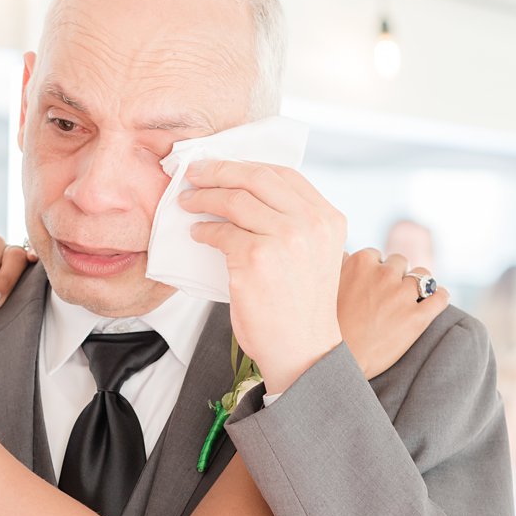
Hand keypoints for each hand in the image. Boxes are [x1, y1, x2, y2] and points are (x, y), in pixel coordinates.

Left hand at [183, 160, 345, 394]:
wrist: (302, 350)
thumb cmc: (299, 306)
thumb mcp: (312, 254)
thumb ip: (291, 222)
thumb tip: (244, 192)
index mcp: (327, 218)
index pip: (284, 173)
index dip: (247, 165)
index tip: (223, 166)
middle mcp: (310, 223)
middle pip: (256, 178)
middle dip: (219, 171)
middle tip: (195, 173)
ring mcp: (284, 239)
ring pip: (234, 201)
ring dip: (204, 197)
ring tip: (188, 201)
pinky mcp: (256, 259)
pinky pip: (220, 232)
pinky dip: (204, 230)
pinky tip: (198, 233)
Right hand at [338, 249, 449, 379]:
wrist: (337, 362)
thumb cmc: (327, 327)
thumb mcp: (327, 288)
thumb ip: (341, 266)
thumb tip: (348, 254)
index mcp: (360, 262)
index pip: (376, 255)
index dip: (375, 270)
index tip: (373, 283)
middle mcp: (383, 274)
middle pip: (400, 262)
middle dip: (396, 276)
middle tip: (389, 294)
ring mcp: (402, 295)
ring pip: (423, 276)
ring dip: (419, 284)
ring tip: (413, 297)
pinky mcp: (417, 318)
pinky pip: (440, 297)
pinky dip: (440, 297)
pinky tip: (436, 301)